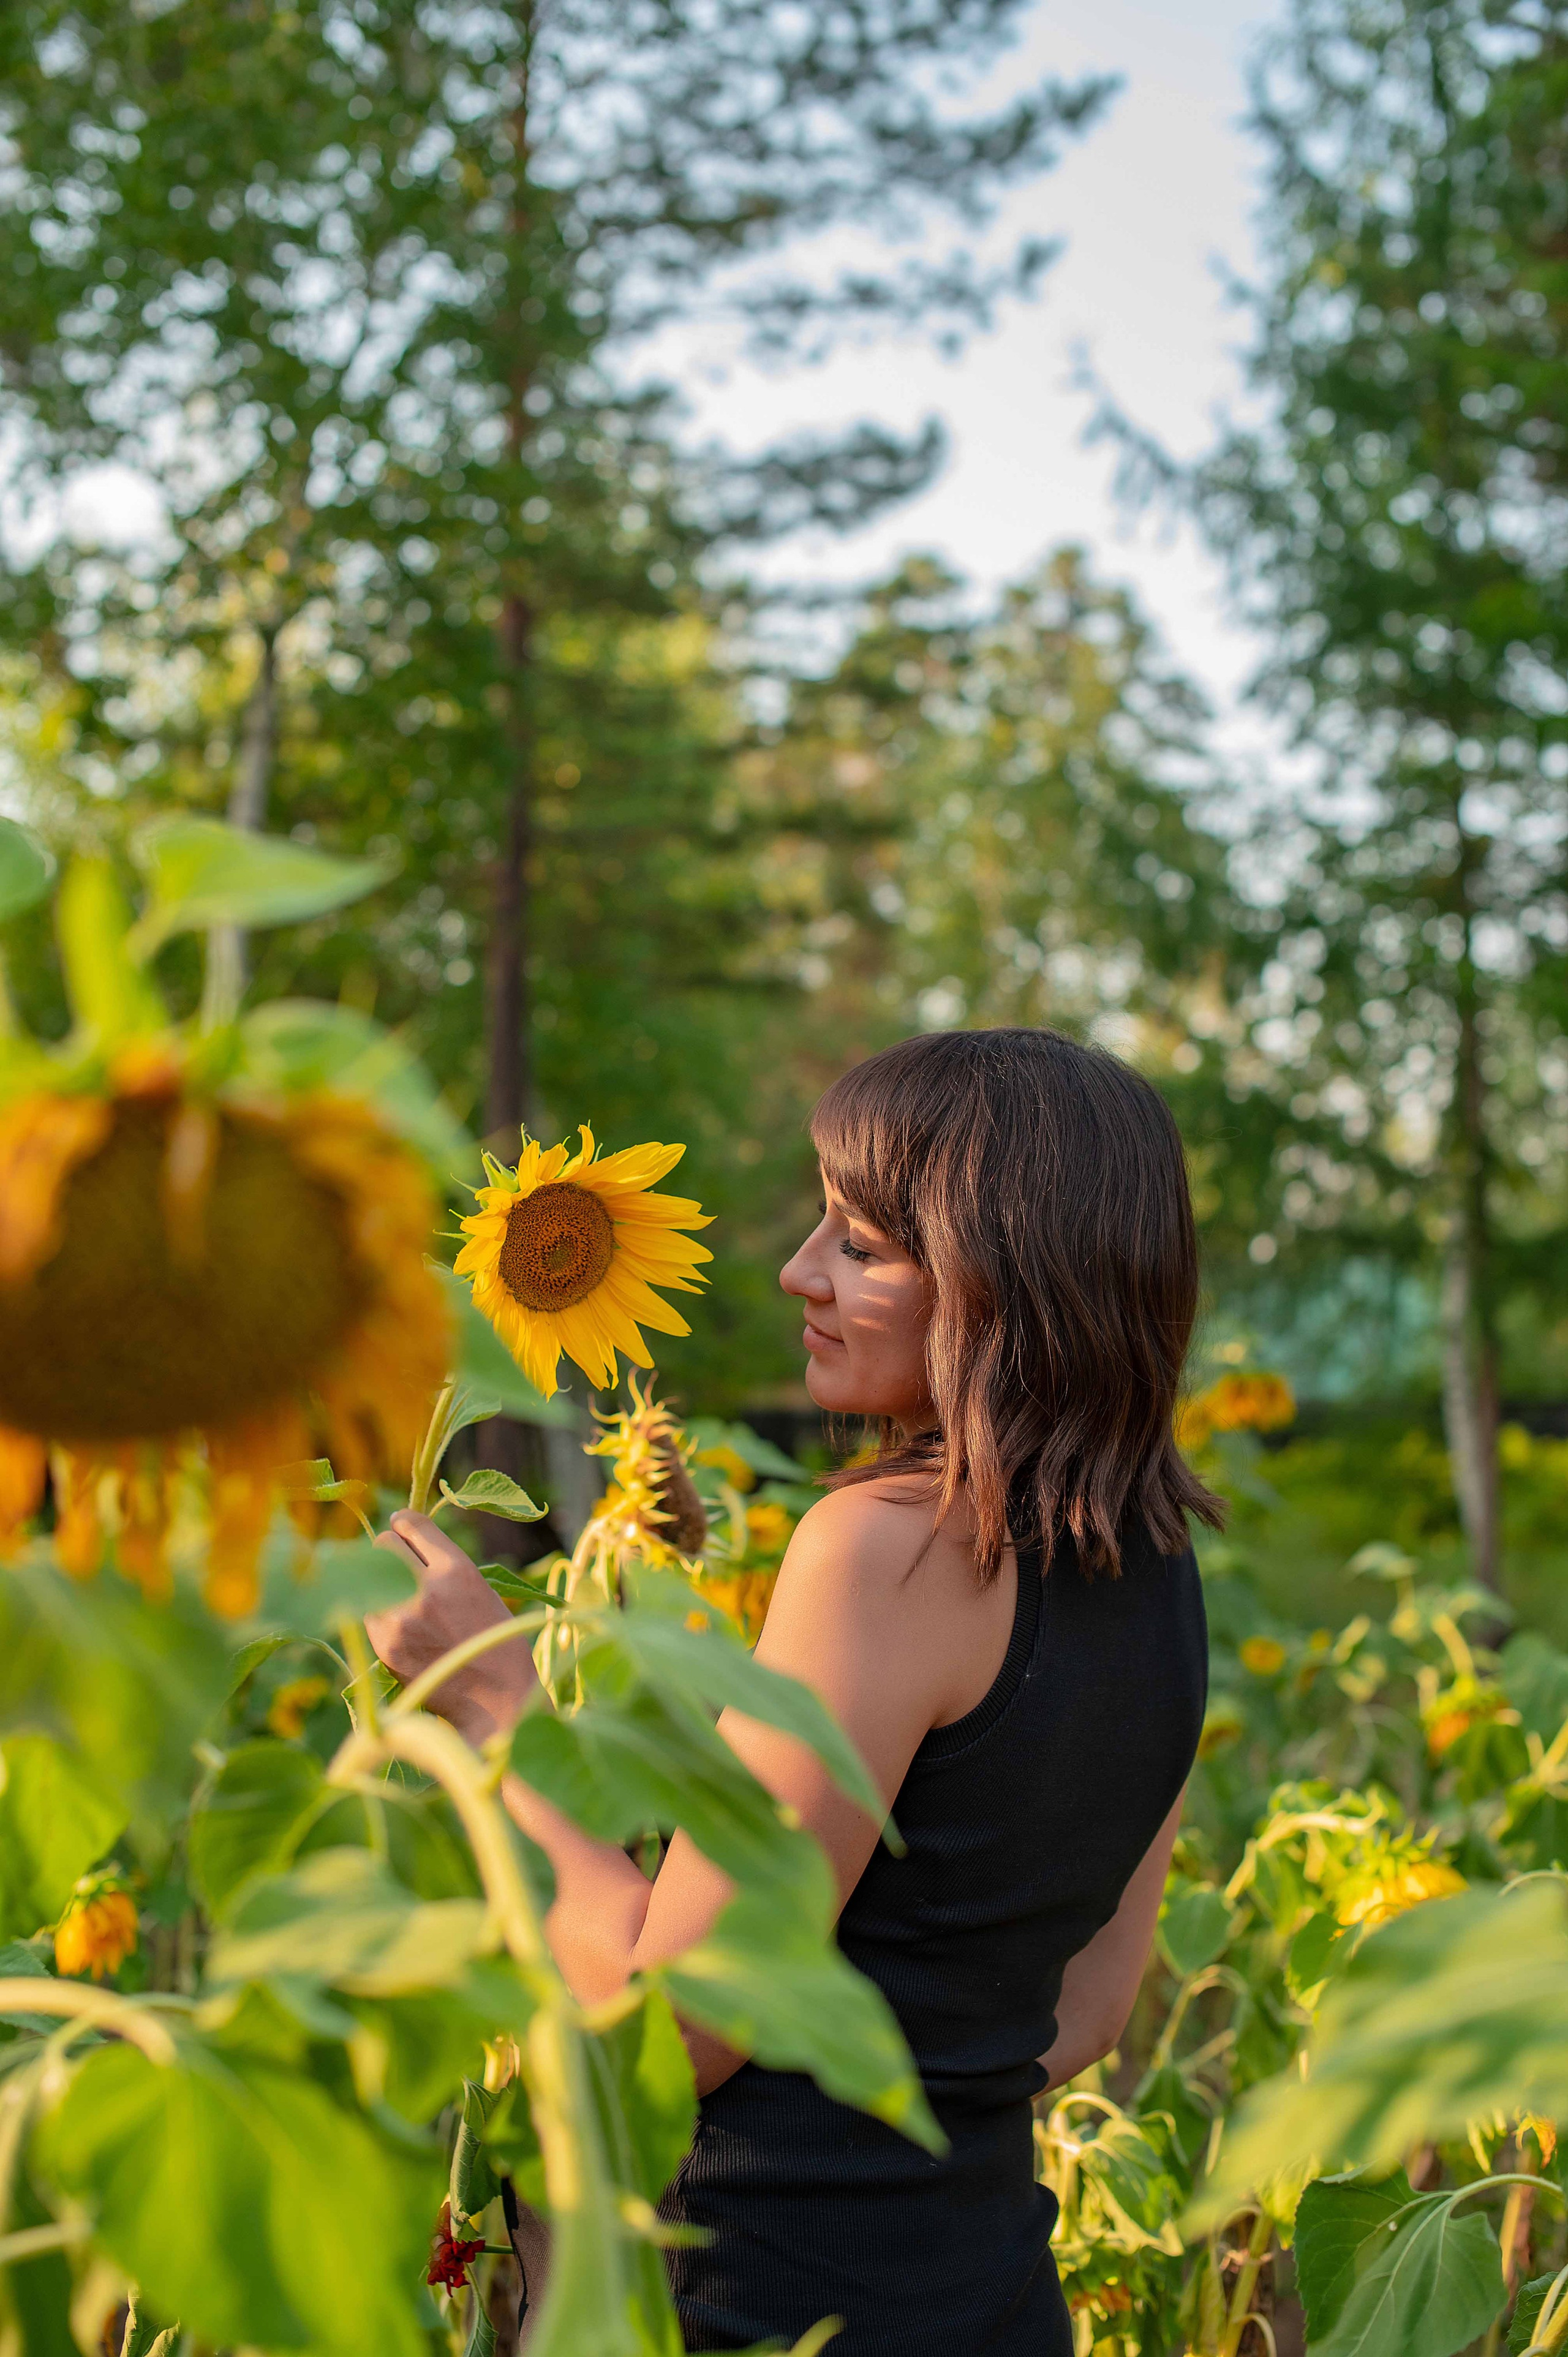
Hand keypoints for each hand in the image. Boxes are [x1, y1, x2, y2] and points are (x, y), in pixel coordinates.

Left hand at [366, 1510, 536, 1743]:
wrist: (496, 1701)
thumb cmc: (496, 1643)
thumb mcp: (480, 1590)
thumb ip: (445, 1567)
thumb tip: (404, 1545)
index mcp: (457, 1570)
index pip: (412, 1523)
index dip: (405, 1522)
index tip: (403, 1526)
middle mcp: (425, 1589)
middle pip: (383, 1544)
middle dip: (390, 1550)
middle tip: (399, 1562)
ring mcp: (401, 1619)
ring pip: (371, 1579)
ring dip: (382, 1582)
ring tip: (401, 1598)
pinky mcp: (385, 1646)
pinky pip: (368, 1612)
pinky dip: (379, 1612)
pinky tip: (400, 1625)